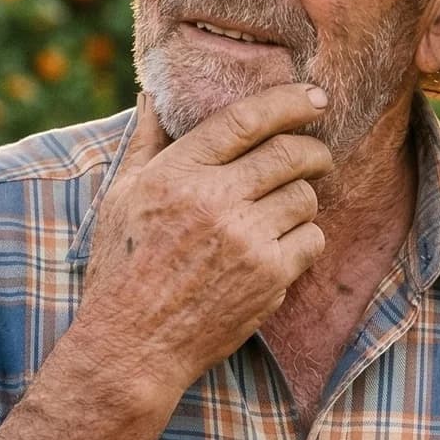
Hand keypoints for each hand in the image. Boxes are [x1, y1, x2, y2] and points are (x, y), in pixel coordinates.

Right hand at [76, 84, 331, 399]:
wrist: (132, 344)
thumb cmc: (123, 268)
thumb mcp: (122, 196)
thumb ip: (146, 142)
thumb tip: (152, 95)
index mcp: (178, 173)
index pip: (246, 119)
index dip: (288, 101)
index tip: (313, 98)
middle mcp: (214, 200)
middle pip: (289, 153)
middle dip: (313, 150)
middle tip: (317, 155)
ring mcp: (246, 240)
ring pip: (305, 196)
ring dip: (302, 198)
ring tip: (284, 209)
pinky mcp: (269, 277)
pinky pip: (312, 239)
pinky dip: (304, 239)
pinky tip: (280, 247)